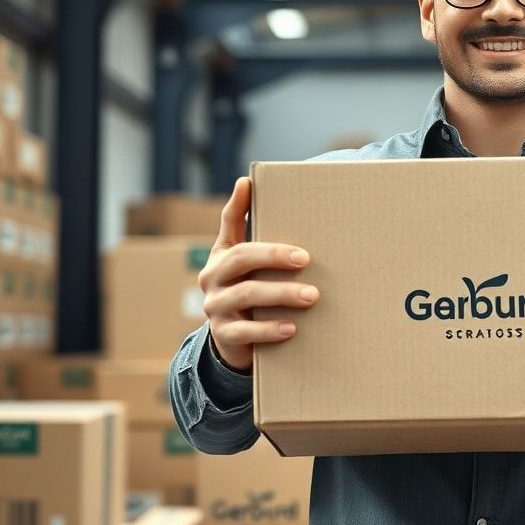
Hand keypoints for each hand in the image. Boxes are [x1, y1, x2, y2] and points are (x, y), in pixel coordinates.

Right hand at [198, 176, 318, 370]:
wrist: (236, 341)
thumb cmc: (253, 290)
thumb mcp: (254, 266)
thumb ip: (261, 237)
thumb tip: (259, 188)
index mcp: (223, 255)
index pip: (228, 224)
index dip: (238, 204)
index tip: (248, 183)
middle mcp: (213, 276)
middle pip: (241, 257)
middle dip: (274, 255)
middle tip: (306, 259)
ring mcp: (215, 305)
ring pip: (246, 293)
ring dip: (282, 293)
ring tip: (312, 295)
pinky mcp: (223, 334)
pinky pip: (245, 331)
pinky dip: (270, 329)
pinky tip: (292, 328)